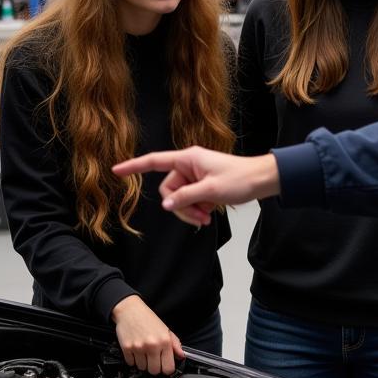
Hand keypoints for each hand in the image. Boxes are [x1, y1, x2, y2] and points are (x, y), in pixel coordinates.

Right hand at [111, 295, 184, 374]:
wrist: (130, 310)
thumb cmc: (148, 319)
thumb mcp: (166, 329)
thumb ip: (175, 344)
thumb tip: (181, 356)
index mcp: (164, 341)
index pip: (168, 368)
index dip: (167, 369)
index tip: (164, 366)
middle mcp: (152, 345)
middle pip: (154, 371)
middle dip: (154, 367)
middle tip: (153, 360)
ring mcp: (139, 347)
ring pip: (142, 368)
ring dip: (143, 363)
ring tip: (144, 352)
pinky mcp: (127, 348)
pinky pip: (131, 363)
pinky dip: (133, 360)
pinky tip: (136, 351)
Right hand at [113, 148, 279, 227]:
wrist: (261, 180)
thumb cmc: (240, 179)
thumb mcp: (211, 190)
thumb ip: (186, 197)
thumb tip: (166, 206)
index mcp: (188, 159)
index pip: (155, 161)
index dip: (134, 166)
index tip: (116, 170)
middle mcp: (189, 165)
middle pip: (169, 190)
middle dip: (182, 207)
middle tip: (200, 218)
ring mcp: (195, 176)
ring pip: (179, 199)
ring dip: (191, 211)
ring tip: (207, 217)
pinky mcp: (202, 185)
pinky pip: (190, 201)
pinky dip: (197, 210)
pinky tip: (210, 214)